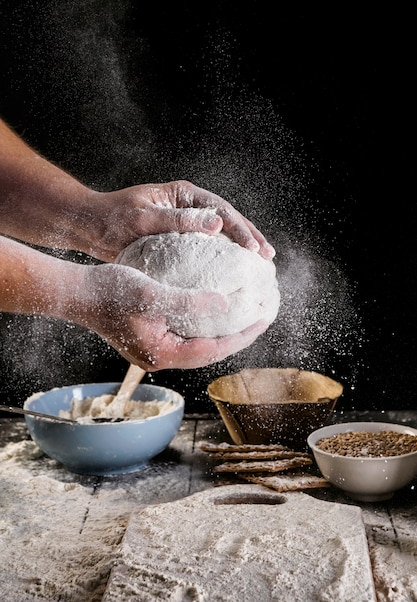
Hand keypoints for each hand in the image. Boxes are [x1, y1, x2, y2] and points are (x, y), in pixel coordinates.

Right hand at [75, 263, 268, 369]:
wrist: (77, 294)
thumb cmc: (109, 292)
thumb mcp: (151, 295)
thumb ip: (188, 301)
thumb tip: (223, 303)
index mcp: (162, 354)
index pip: (213, 350)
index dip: (242, 335)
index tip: (264, 319)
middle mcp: (160, 357)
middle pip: (209, 351)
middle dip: (237, 335)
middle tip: (261, 316)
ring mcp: (155, 349)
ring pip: (199, 344)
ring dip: (222, 330)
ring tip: (244, 314)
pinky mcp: (151, 337)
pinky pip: (187, 335)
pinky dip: (204, 324)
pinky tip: (215, 309)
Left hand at [86, 180, 275, 261]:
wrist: (91, 227)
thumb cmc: (113, 218)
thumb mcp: (144, 218)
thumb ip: (178, 220)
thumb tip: (216, 224)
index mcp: (184, 194)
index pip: (221, 210)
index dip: (241, 229)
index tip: (254, 249)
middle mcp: (188, 206)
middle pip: (227, 221)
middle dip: (249, 238)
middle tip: (268, 258)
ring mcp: (185, 223)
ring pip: (220, 236)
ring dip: (239, 249)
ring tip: (259, 265)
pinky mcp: (179, 240)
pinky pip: (205, 250)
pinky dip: (220, 260)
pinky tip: (230, 275)